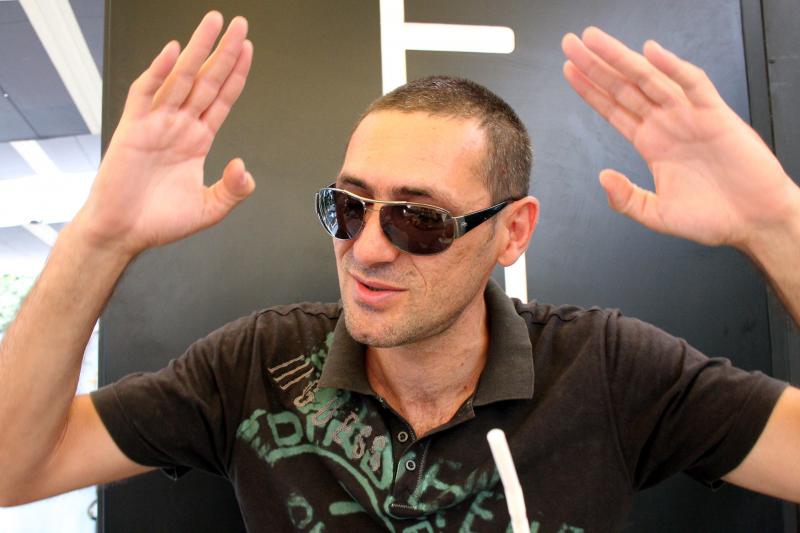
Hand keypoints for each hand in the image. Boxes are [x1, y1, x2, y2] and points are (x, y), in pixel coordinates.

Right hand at [76, 11, 254, 255]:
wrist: (124, 233)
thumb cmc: (159, 221)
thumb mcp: (210, 209)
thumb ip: (233, 190)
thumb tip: (245, 169)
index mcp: (197, 140)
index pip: (222, 98)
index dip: (236, 74)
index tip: (247, 50)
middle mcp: (179, 126)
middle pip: (207, 80)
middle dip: (223, 52)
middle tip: (238, 24)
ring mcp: (157, 123)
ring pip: (182, 79)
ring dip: (198, 51)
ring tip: (212, 25)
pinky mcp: (133, 128)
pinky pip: (147, 92)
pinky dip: (159, 71)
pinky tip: (174, 52)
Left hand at [561, 27, 798, 249]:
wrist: (755, 222)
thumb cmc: (713, 217)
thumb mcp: (657, 214)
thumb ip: (626, 199)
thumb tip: (603, 178)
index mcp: (652, 144)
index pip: (614, 109)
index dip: (590, 89)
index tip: (569, 71)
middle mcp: (667, 124)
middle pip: (624, 87)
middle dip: (597, 65)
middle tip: (571, 44)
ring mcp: (689, 117)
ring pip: (649, 79)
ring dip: (622, 58)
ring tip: (594, 40)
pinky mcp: (715, 116)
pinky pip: (692, 85)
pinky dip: (673, 67)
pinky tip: (651, 53)